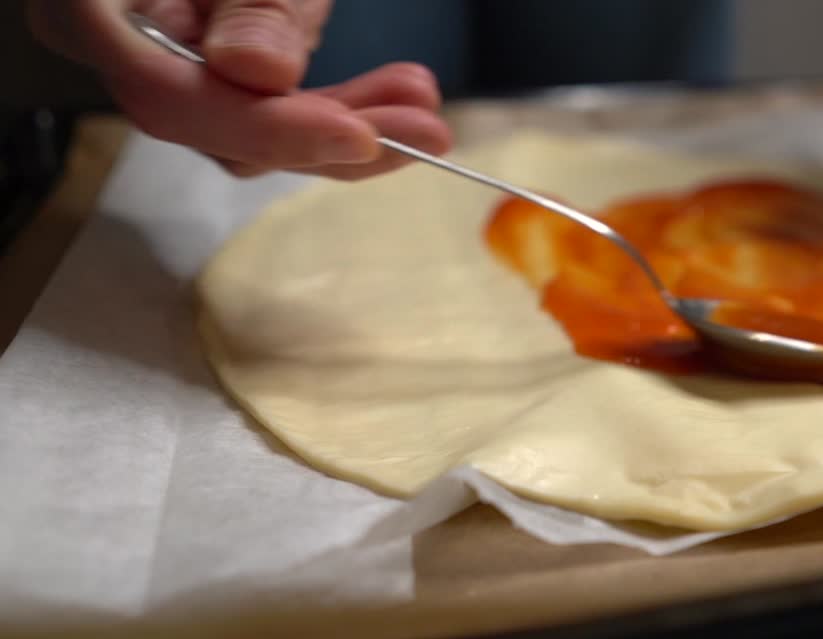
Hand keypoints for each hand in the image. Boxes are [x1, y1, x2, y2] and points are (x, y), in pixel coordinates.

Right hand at [28, 0, 451, 179]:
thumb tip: (256, 73)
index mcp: (87, 9)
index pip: (166, 95)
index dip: (265, 127)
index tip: (358, 135)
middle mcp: (114, 49)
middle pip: (220, 126)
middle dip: (333, 135)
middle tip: (428, 130)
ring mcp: (160, 65)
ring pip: (253, 130)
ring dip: (350, 124)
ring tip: (424, 107)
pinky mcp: (208, 73)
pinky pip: (267, 109)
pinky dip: (336, 106)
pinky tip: (400, 97)